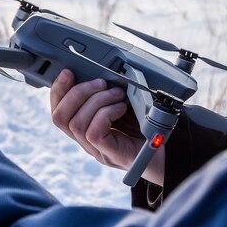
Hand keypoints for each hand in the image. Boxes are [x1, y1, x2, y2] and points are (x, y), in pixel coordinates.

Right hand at [50, 69, 164, 185]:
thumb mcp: (122, 105)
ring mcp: (98, 151)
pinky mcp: (111, 154)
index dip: (57, 90)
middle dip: (77, 92)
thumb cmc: (148, 128)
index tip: (68, 72)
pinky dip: (106, 113)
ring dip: (97, 100)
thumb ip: (107, 94)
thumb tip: (100, 72)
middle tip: (101, 83)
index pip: (58, 112)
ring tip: (117, 94)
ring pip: (76, 123)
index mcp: (86, 129)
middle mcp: (87, 142)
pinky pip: (94, 132)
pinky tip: (121, 108)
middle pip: (60, 117)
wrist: (169, 154)